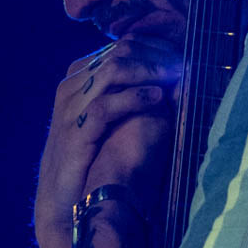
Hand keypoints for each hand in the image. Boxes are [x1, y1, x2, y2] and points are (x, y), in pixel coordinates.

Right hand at [33, 38, 179, 237]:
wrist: (62, 202)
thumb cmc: (91, 158)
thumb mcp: (108, 118)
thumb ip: (128, 93)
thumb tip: (172, 78)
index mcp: (79, 77)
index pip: (122, 45)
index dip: (157, 47)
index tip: (184, 56)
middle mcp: (72, 86)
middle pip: (121, 52)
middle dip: (158, 56)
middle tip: (185, 65)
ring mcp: (70, 106)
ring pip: (114, 70)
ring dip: (150, 70)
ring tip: (176, 76)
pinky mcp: (74, 131)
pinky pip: (106, 105)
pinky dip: (135, 97)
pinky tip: (158, 98)